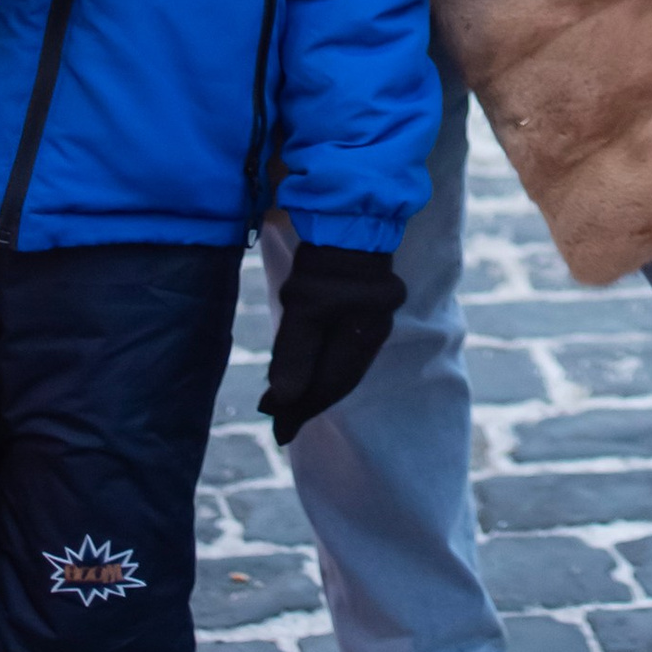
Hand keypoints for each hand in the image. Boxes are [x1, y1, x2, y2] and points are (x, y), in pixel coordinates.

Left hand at [261, 240, 405, 444]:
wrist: (350, 218)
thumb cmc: (327, 267)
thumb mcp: (304, 311)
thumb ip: (294, 356)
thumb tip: (283, 402)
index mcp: (362, 339)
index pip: (329, 387)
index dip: (302, 411)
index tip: (278, 433)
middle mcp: (373, 332)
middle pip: (338, 379)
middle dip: (307, 401)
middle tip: (280, 423)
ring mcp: (372, 317)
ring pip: (342, 363)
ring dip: (315, 383)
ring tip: (290, 403)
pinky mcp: (365, 304)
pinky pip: (344, 346)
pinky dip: (324, 361)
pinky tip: (311, 367)